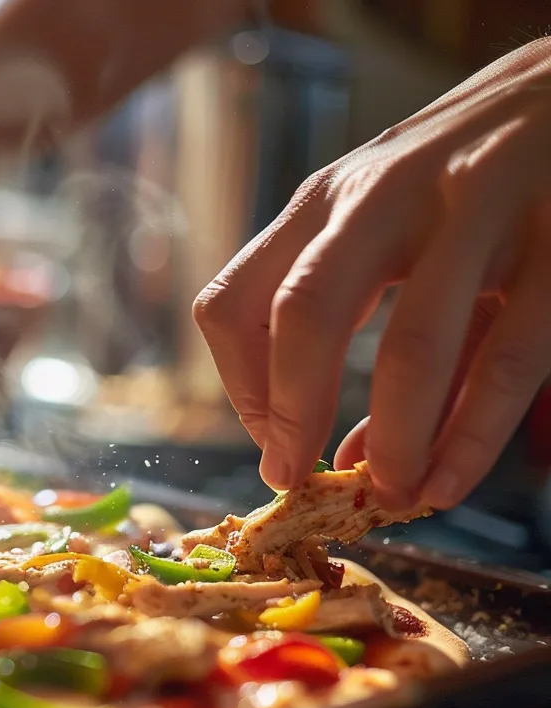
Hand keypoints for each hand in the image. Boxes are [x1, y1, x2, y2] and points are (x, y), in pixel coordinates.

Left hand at [193, 37, 550, 509]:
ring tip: (393, 495)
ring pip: (413, 345)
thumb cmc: (462, 178)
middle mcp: (383, 198)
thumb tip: (356, 458)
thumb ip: (365, 332)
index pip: (233, 302)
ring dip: (398, 438)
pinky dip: (473, 435)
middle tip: (299, 479)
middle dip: (294, 412)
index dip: (240, 388)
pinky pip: (509, 356)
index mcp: (322, 203)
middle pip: (304, 314)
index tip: (272, 444)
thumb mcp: (389, 230)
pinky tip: (450, 479)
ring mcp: (475, 210)